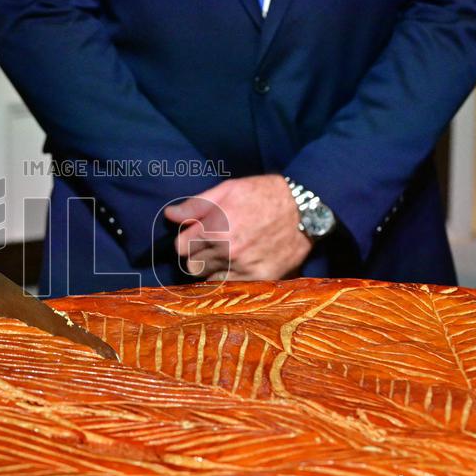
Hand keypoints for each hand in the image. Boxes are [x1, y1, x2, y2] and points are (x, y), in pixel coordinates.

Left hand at [165, 175, 310, 280]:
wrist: (305, 209)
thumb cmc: (264, 194)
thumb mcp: (229, 190)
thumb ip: (197, 205)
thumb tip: (170, 215)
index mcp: (215, 228)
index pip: (181, 247)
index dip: (186, 240)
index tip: (196, 236)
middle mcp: (227, 250)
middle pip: (193, 265)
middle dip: (198, 255)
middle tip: (211, 245)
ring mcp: (243, 266)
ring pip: (210, 278)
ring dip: (213, 268)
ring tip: (227, 254)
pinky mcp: (260, 278)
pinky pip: (231, 286)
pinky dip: (230, 278)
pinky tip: (238, 265)